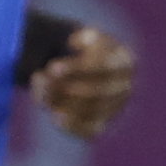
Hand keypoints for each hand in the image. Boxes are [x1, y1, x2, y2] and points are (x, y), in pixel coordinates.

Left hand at [30, 23, 134, 141]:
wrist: (69, 67)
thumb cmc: (72, 47)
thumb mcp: (76, 35)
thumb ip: (79, 36)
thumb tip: (77, 42)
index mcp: (124, 60)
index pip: (104, 66)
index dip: (77, 68)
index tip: (52, 67)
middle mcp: (125, 87)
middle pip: (98, 92)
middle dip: (66, 87)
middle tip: (41, 79)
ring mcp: (114, 109)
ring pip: (91, 111)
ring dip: (62, 102)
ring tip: (40, 89)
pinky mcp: (100, 125)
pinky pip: (89, 131)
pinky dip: (73, 125)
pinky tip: (56, 117)